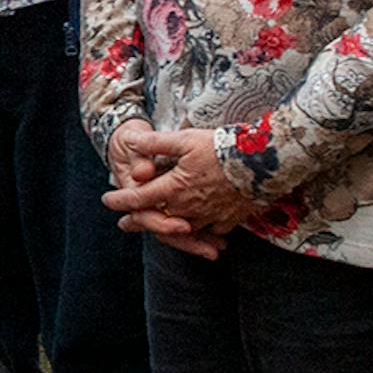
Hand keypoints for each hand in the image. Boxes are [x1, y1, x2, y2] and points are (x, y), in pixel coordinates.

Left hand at [102, 124, 251, 257]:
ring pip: (183, 229)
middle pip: (158, 219)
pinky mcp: (230, 219)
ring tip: (159, 231)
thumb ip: (155, 144)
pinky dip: (201, 232)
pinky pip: (211, 230)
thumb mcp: (185, 140)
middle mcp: (189, 208)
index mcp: (174, 188)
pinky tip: (198, 230)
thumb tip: (131, 141)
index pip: (139, 198)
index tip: (107, 201)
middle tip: (125, 224)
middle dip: (140, 221)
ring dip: (168, 231)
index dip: (121, 200)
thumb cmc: (222, 147)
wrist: (264, 162)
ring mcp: (210, 216)